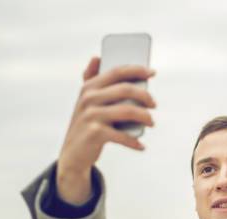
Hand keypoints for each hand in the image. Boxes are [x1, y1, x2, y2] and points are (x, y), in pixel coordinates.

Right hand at [56, 57, 155, 203]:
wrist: (72, 154)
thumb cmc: (87, 124)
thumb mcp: (87, 101)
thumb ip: (92, 79)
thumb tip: (96, 57)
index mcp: (89, 87)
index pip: (116, 71)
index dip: (136, 69)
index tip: (152, 72)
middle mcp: (88, 98)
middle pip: (125, 90)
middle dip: (145, 95)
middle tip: (154, 104)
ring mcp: (91, 115)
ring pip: (128, 111)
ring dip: (145, 117)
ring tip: (151, 123)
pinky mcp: (95, 133)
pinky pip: (123, 136)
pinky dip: (134, 142)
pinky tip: (141, 146)